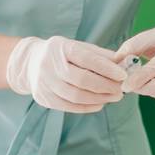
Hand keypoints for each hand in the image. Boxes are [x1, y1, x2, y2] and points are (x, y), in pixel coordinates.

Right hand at [5, 35, 127, 112]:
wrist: (30, 63)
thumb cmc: (62, 54)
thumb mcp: (78, 47)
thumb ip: (100, 55)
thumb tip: (124, 63)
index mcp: (61, 48)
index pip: (87, 59)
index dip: (107, 68)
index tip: (123, 75)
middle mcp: (50, 65)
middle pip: (82, 80)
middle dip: (105, 86)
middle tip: (121, 90)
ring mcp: (44, 83)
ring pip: (76, 96)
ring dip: (99, 99)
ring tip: (113, 97)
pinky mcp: (43, 98)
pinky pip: (68, 106)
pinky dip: (87, 107)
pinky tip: (99, 104)